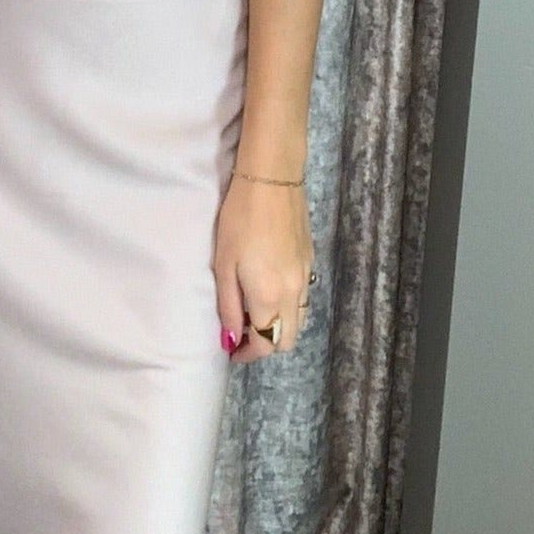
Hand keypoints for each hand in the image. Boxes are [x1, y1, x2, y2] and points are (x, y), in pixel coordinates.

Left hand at [211, 170, 313, 361]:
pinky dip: (289, 306)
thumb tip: (231, 337)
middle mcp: (294, 294)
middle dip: (266, 344)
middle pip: (288, 340)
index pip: (265, 344)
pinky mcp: (310, 260)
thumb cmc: (239, 219)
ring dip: (279, 325)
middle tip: (242, 333)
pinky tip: (270, 289)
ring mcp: (306, 276)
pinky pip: (304, 298)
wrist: (272, 179)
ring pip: (299, 320)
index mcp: (270, 297)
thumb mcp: (224, 264)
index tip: (231, 350)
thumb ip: (228, 305)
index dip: (247, 354)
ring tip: (255, 311)